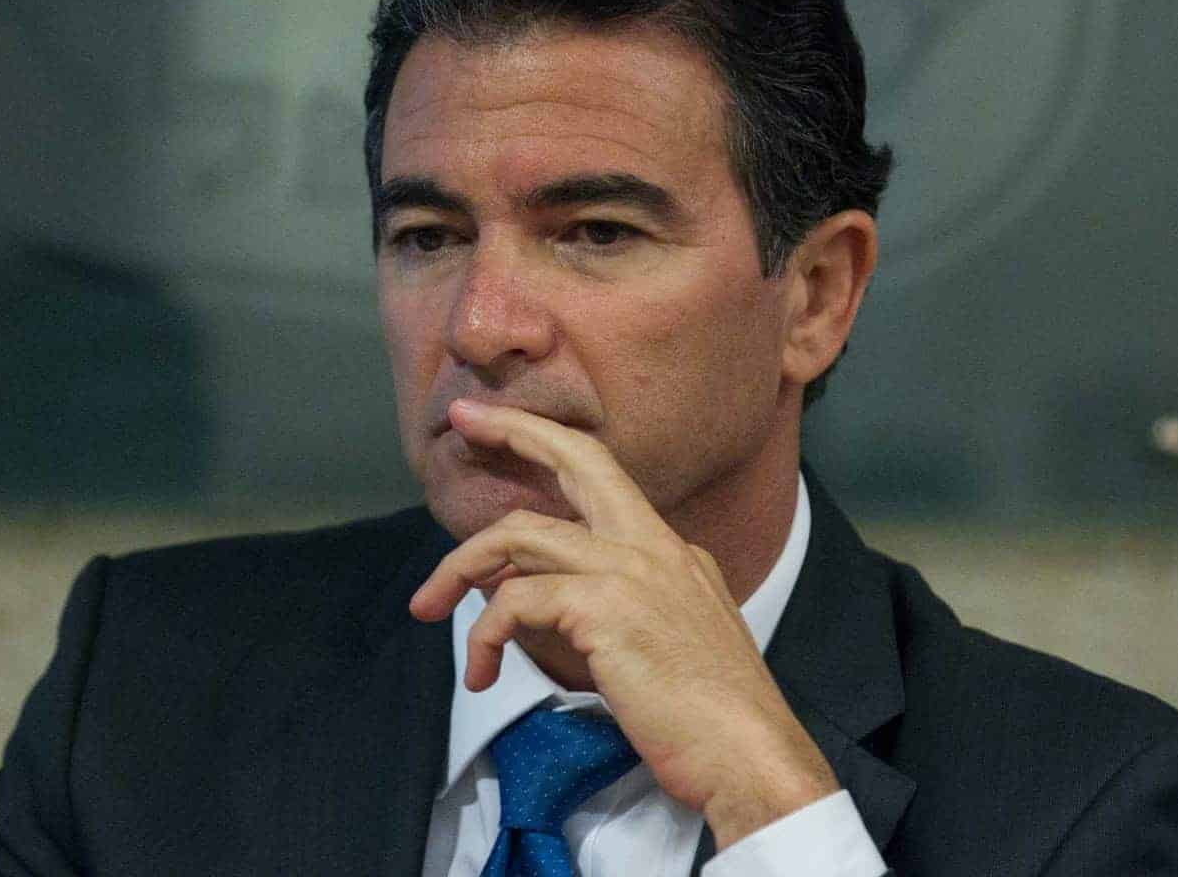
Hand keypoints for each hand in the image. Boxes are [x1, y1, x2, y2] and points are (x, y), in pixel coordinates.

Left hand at [407, 399, 839, 848]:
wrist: (749, 757)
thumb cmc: (709, 721)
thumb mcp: (668, 644)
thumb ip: (614, 609)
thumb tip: (536, 600)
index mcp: (673, 551)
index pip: (603, 476)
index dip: (548, 443)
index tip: (496, 423)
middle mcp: (656, 546)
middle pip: (577, 459)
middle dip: (514, 429)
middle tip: (459, 420)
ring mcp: (632, 571)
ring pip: (521, 534)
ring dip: (460, 567)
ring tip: (428, 606)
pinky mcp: (605, 609)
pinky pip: (514, 602)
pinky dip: (484, 634)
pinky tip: (482, 672)